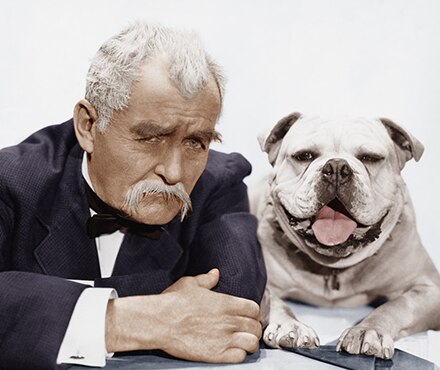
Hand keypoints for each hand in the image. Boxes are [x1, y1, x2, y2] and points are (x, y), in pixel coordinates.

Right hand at [105, 269, 261, 362]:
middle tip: (246, 331)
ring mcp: (224, 338)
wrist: (160, 321)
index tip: (247, 316)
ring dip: (250, 343)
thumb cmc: (173, 302)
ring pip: (252, 343)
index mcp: (226, 302)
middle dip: (253, 329)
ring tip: (243, 343)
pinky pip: (240, 357)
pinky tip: (233, 351)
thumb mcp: (190, 284)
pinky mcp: (216, 354)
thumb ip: (206, 279)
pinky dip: (240, 355)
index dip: (253, 313)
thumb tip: (215, 274)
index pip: (254, 309)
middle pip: (256, 327)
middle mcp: (229, 320)